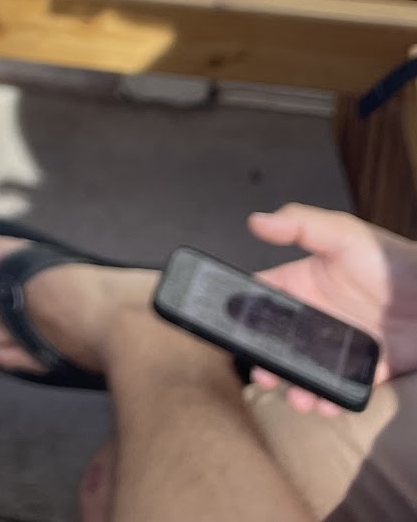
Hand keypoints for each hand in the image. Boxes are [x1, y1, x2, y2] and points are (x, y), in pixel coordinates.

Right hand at [248, 204, 416, 411]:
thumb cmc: (391, 260)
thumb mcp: (343, 233)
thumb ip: (299, 224)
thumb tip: (256, 220)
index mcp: (306, 282)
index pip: (267, 296)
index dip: (247, 312)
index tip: (232, 327)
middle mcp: (320, 316)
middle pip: (281, 342)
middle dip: (268, 360)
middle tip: (262, 375)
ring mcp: (342, 344)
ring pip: (308, 370)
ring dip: (297, 386)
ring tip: (297, 398)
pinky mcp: (368, 368)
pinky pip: (343, 389)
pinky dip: (329, 400)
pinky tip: (323, 404)